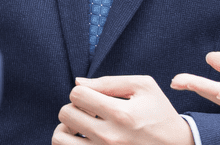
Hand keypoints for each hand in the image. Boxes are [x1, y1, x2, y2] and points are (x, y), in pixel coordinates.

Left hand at [53, 75, 192, 144]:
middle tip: (88, 112)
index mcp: (121, 113)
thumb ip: (109, 82)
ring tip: (80, 128)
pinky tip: (85, 140)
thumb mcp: (144, 87)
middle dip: (73, 108)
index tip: (93, 97)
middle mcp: (110, 137)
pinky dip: (72, 144)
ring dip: (66, 130)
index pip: (77, 95)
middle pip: (65, 114)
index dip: (82, 92)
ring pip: (60, 139)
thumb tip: (78, 82)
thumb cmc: (160, 114)